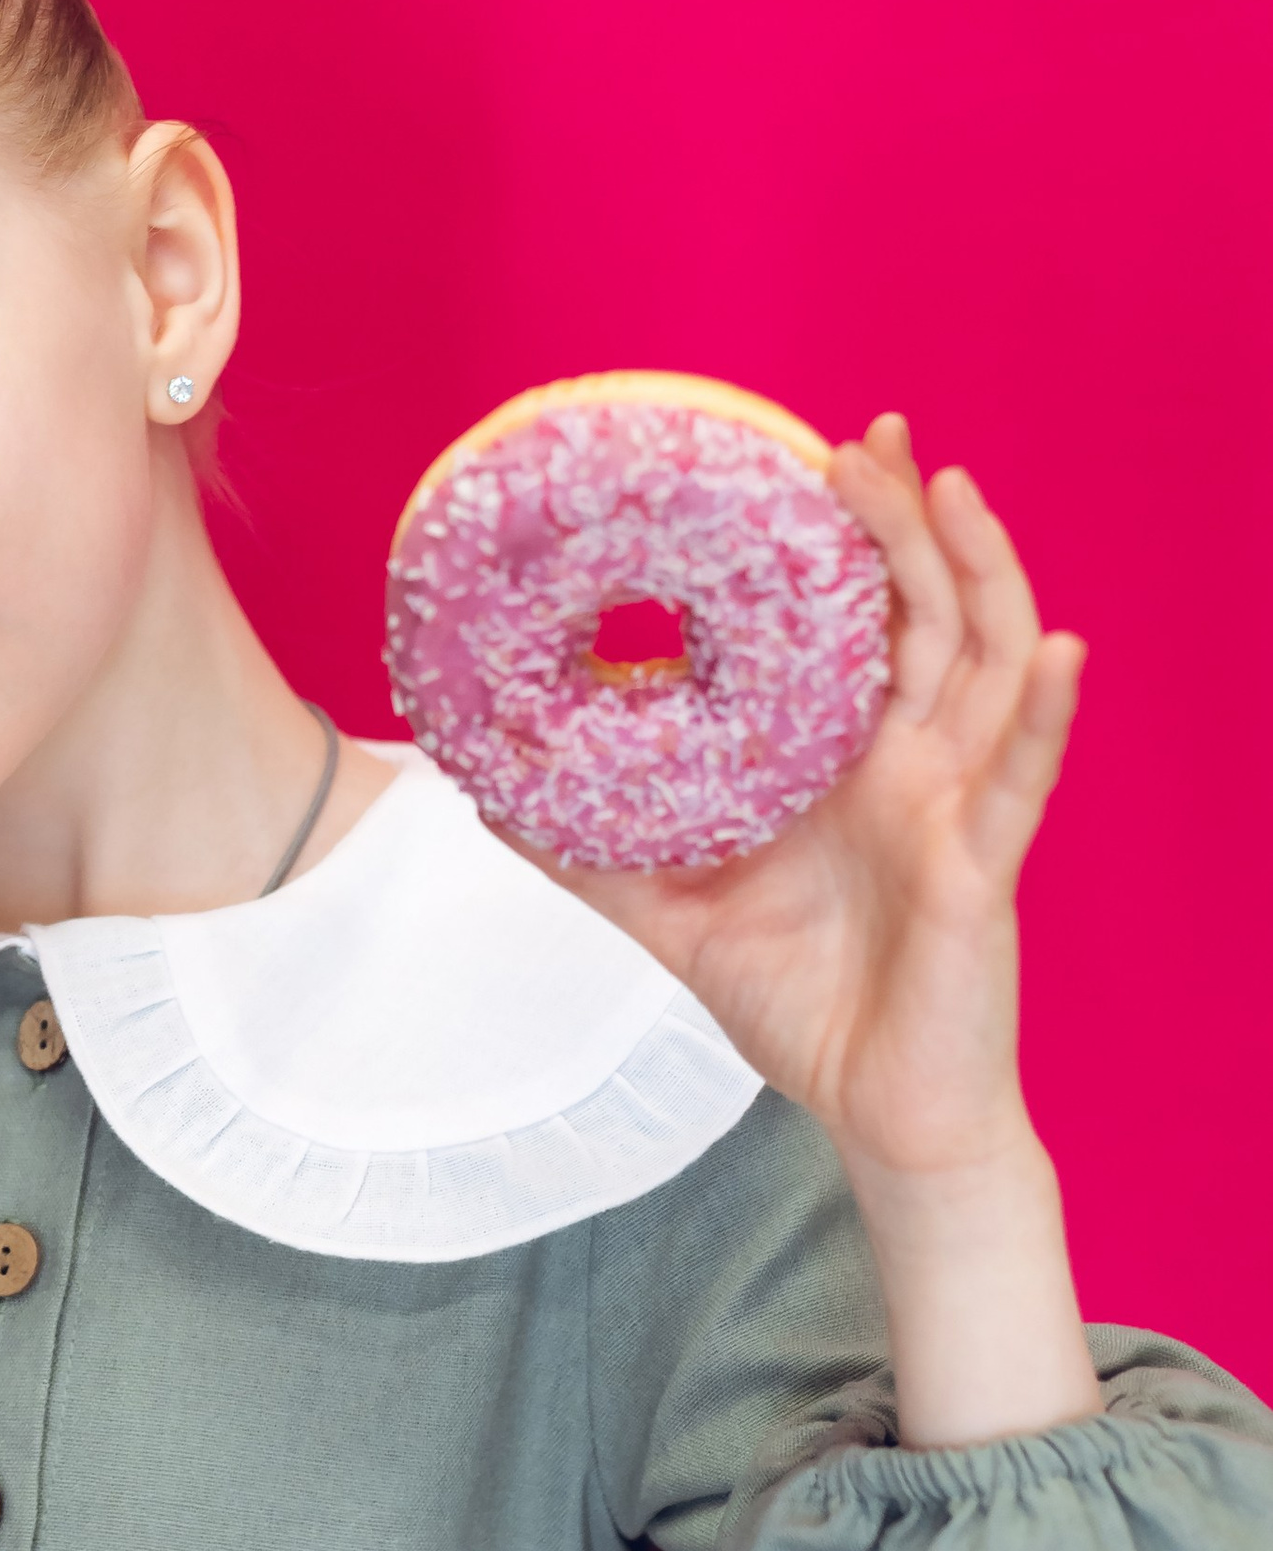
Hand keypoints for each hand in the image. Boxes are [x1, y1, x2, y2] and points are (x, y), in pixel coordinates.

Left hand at [532, 417, 1079, 1176]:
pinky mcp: (983, 868)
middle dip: (904, 521)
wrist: (875, 1114)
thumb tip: (486, 799)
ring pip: (988, 663)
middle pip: (927, 613)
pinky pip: (1024, 779)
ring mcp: (956, 806)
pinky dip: (1050, 713)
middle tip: (867, 436)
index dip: (846, 543)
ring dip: (978, 571)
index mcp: (851, 759)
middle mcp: (915, 763)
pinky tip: (1063, 651)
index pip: (860, 624)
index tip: (807, 457)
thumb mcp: (672, 915)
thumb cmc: (800, 1005)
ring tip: (952, 491)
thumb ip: (589, 855)